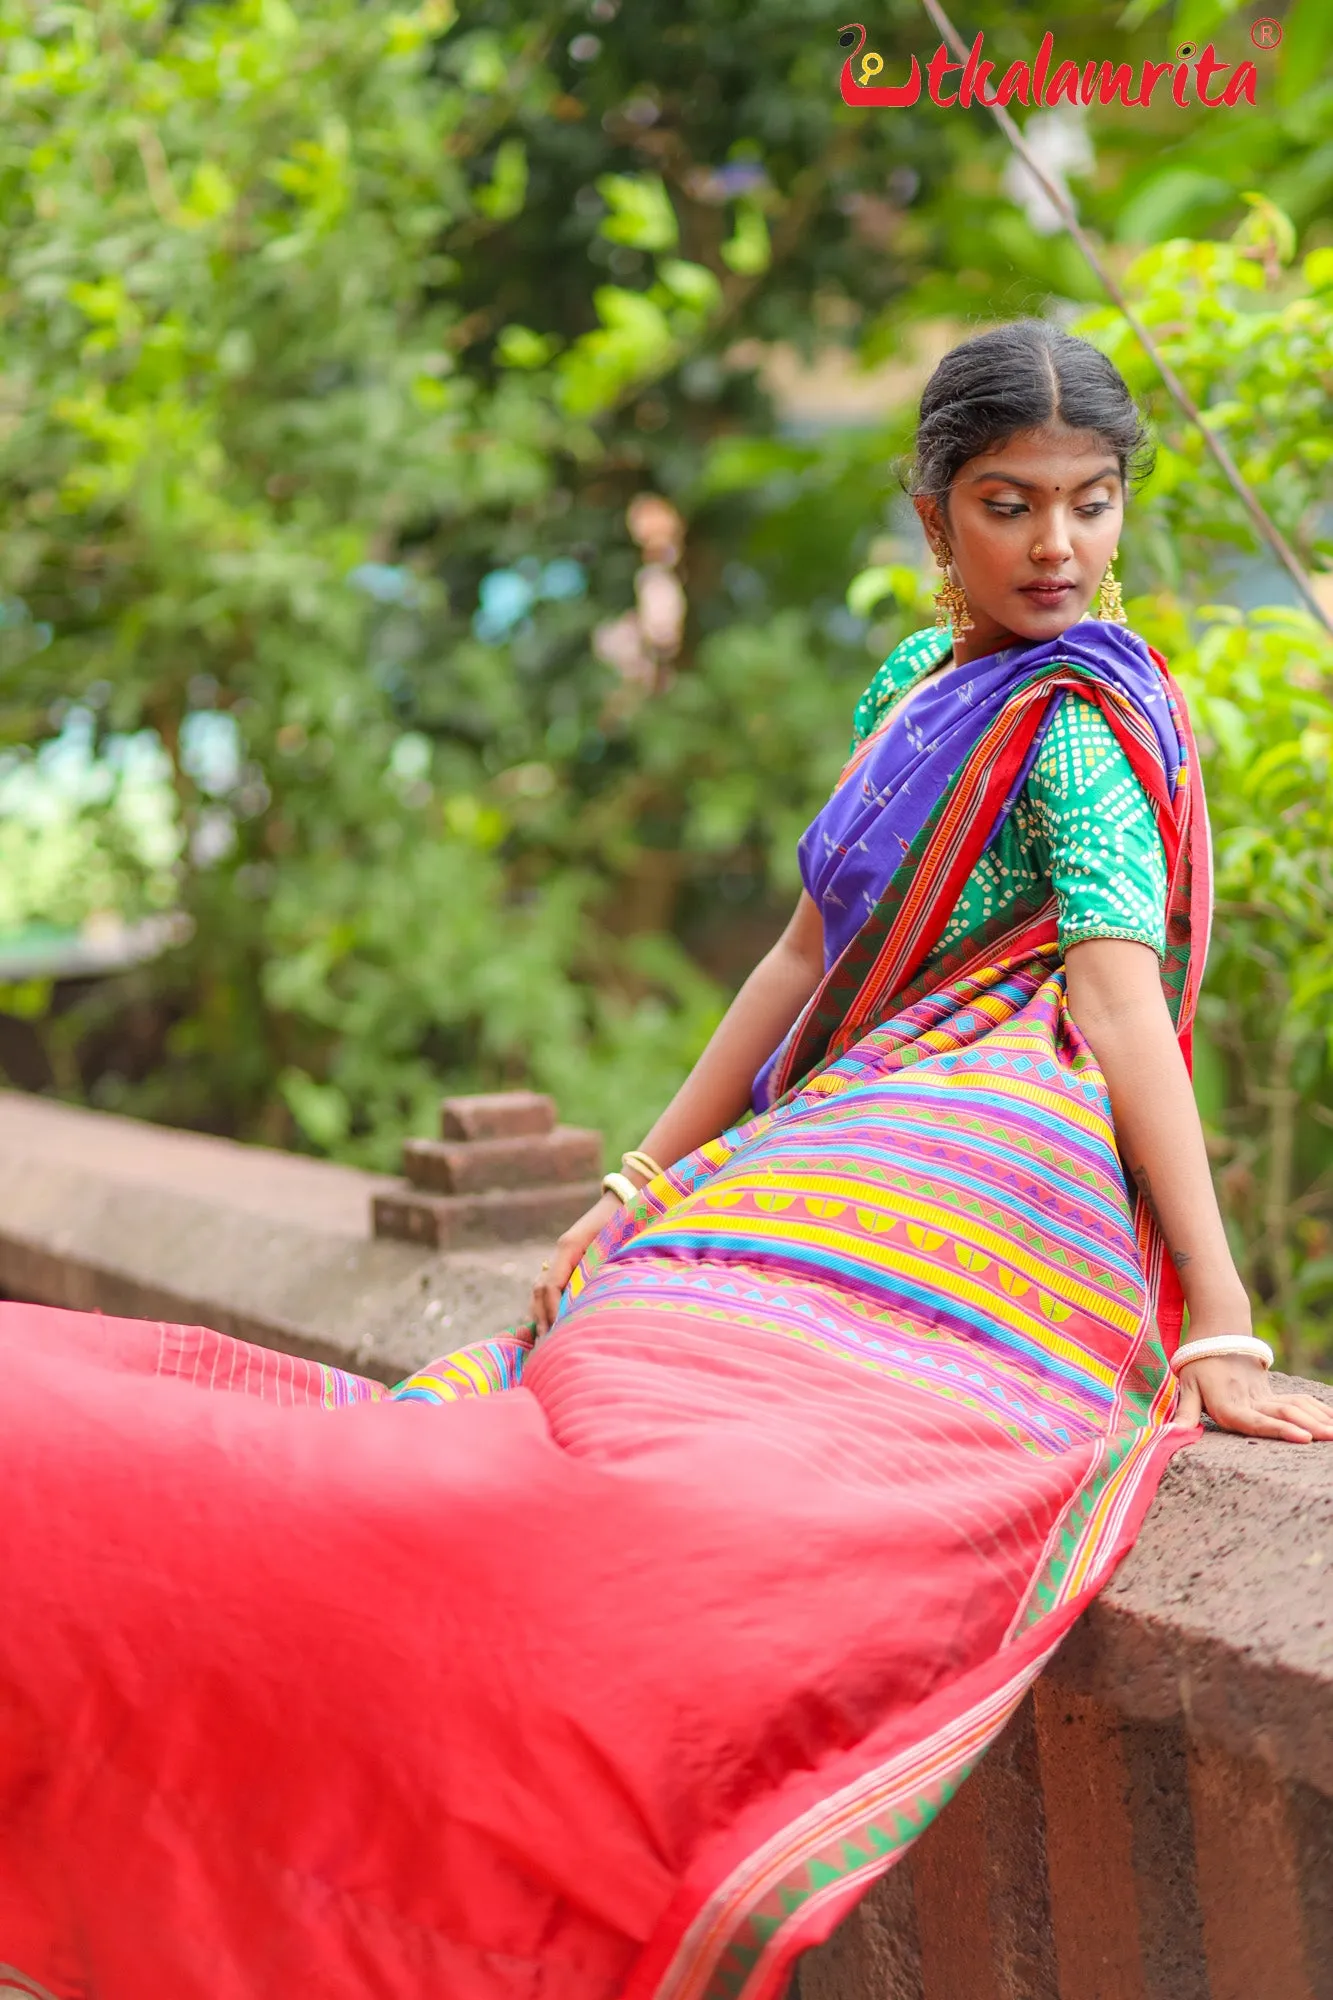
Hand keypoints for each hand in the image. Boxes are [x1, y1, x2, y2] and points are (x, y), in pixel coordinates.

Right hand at [531, 1192, 622, 1335]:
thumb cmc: (625, 1221)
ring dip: (542, 1313)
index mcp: (569, 1246)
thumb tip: (591, 1303)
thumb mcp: (616, 1245)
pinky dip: (548, 1304)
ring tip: (548, 1338)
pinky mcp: (568, 1260)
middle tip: (548, 1343)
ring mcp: (562, 1255)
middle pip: (540, 1289)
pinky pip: (550, 1285)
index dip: (552, 1311)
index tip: (558, 1332)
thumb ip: (601, 1270)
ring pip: (541, 1288)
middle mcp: (561, 1252)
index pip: (550, 1286)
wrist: (625, 1200)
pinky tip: (554, 1322)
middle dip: (543, 1317)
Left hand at [1175, 1356, 1332, 1442]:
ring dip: (1317, 1419)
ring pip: (1296, 1407)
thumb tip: (1173, 1433)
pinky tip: (1332, 1419)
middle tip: (1330, 1438)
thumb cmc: (1198, 1364)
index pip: (1257, 1422)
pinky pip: (1299, 1401)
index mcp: (1230, 1406)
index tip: (1303, 1437)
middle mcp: (1251, 1402)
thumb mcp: (1187, 1386)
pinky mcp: (1272, 1392)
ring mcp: (1265, 1396)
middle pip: (1284, 1416)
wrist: (1218, 1333)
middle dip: (1309, 1428)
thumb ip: (1185, 1412)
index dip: (1280, 1430)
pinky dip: (1317, 1409)